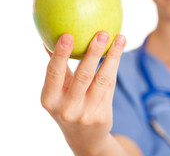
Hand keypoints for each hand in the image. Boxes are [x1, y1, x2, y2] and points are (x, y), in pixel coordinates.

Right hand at [41, 32, 125, 154]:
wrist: (83, 137)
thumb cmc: (67, 104)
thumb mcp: (56, 91)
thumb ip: (56, 68)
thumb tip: (49, 37)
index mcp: (49, 99)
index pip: (54, 74)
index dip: (60, 55)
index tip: (67, 35)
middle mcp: (67, 108)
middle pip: (83, 75)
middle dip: (94, 52)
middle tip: (102, 33)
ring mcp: (86, 113)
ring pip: (103, 79)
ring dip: (113, 56)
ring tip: (120, 38)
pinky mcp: (102, 115)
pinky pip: (110, 85)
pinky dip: (114, 66)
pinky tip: (119, 50)